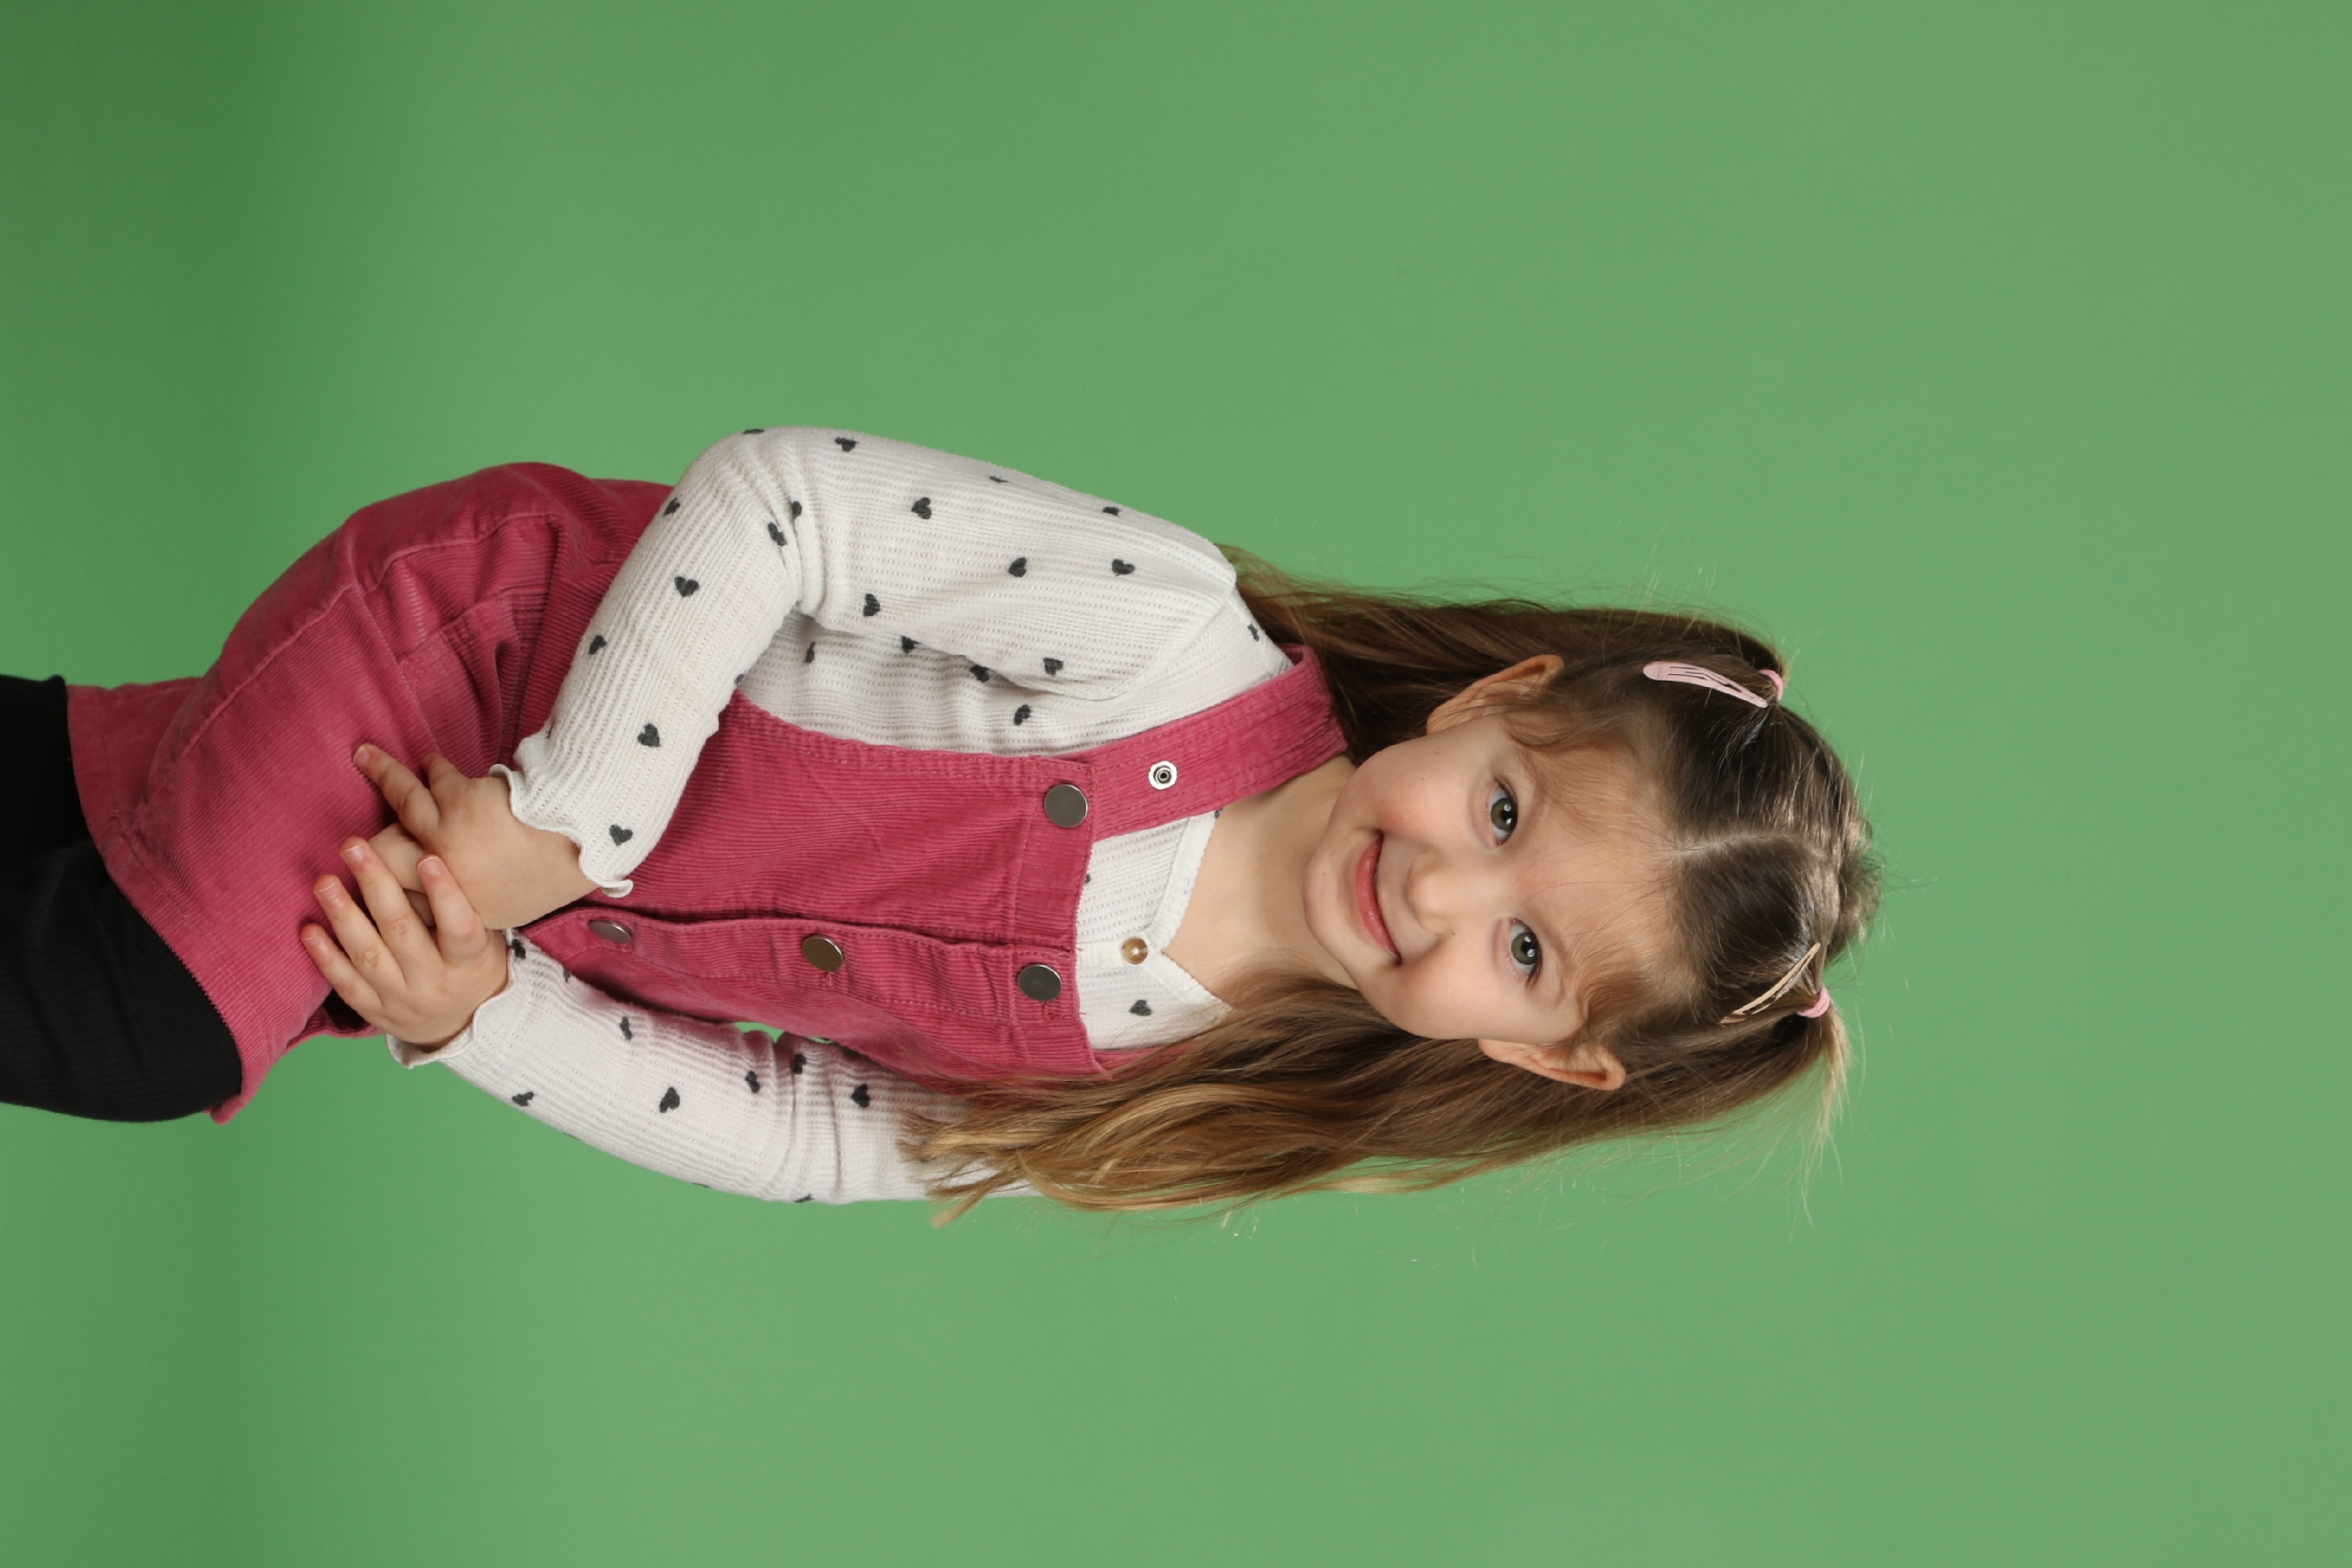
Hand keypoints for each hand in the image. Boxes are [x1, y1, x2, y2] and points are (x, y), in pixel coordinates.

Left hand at [302, 839, 509, 1049]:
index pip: (459, 928)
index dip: (444, 894)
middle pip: (402, 932)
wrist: (464, 1023)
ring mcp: (402, 1000)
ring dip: (343, 915)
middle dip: (375, 885)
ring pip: (368, 956)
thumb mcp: (485, 939)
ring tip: (324, 882)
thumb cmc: (472, 964)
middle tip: (353, 847)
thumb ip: (462, 907)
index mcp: (468, 962)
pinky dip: (325, 957)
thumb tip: (425, 853)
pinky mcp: (375, 1012)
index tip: (426, 859)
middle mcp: (434, 983)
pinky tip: (309, 929)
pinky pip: (346, 984)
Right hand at [355, 745, 597, 931]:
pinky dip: (435, 766)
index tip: (373, 873)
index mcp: (466, 911)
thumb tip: (443, 880)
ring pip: (401, 802)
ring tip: (364, 755)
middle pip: (385, 856)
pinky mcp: (457, 803)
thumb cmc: (564, 862)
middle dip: (365, 844)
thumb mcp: (517, 899)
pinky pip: (433, 777)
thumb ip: (478, 894)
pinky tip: (428, 760)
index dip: (390, 883)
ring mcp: (446, 840)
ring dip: (383, 774)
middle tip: (351, 835)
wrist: (591, 833)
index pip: (409, 900)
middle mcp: (448, 880)